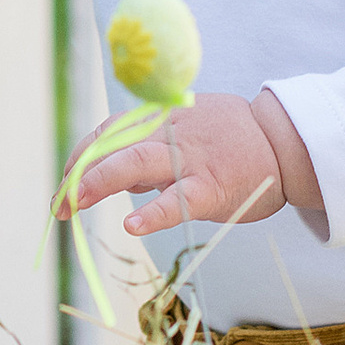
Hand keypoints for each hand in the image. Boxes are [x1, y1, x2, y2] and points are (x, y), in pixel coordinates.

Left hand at [61, 88, 322, 239]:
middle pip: (112, 144)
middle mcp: (168, 132)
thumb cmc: (232, 140)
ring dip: (99, 182)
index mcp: (159, 118)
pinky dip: (154, 213)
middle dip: (78, 174)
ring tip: (75, 204)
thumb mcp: (186, 131)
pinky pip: (177, 200)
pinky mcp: (211, 186)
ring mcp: (189, 159)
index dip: (80, 156)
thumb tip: (114, 178)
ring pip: (136, 164)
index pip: (108, 131)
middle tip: (58, 206)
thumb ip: (148, 150)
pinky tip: (133, 226)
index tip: (65, 181)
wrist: (285, 142)